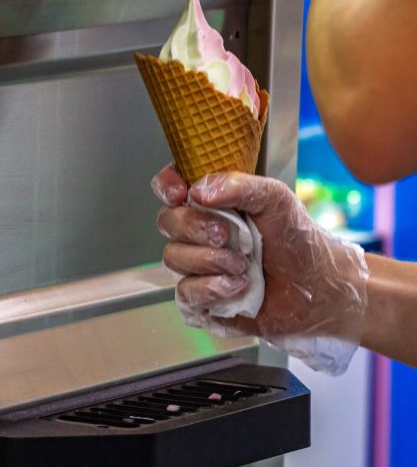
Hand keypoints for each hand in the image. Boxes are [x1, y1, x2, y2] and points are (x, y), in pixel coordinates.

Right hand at [152, 166, 367, 345]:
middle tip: (228, 235)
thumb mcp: (277, 199)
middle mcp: (200, 232)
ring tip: (242, 266)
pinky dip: (211, 291)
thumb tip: (199, 191)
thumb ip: (240, 185)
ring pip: (172, 259)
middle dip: (195, 227)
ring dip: (209, 263)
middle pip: (167, 221)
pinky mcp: (203, 301)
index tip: (180, 193)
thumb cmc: (299, 241)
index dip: (167, 186)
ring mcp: (198, 267)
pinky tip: (237, 288)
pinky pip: (184, 296)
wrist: (319, 289)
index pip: (171, 185)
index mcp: (213, 202)